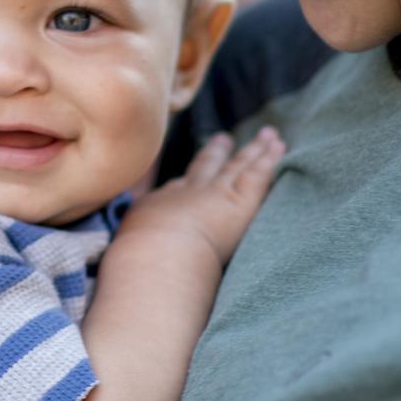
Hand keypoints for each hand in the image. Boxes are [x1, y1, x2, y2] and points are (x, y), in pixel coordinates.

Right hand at [113, 129, 284, 271]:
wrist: (158, 255)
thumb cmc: (139, 264)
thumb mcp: (125, 253)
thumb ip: (129, 251)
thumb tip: (122, 260)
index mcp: (157, 205)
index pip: (175, 189)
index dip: (185, 180)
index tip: (188, 176)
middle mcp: (187, 193)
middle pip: (205, 167)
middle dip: (215, 153)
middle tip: (224, 139)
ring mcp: (214, 193)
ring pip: (238, 166)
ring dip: (252, 150)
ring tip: (267, 136)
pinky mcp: (238, 200)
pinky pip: (257, 173)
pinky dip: (269, 158)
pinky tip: (279, 145)